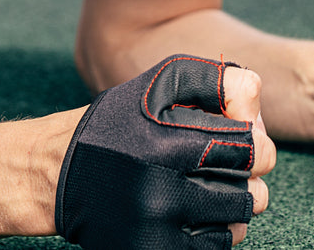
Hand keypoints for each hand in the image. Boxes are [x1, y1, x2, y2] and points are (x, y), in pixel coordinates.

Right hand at [55, 55, 276, 248]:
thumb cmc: (117, 123)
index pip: (248, 151)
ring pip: (235, 227)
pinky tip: (195, 212)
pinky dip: (213, 231)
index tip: (242, 143)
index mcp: (164, 145)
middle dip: (247, 178)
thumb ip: (214, 82)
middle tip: (228, 168)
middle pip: (248, 195)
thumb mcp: (159, 85)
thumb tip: (256, 96)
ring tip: (211, 189)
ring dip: (232, 207)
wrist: (57, 173)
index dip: (254, 145)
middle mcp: (160, 194)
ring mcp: (155, 231)